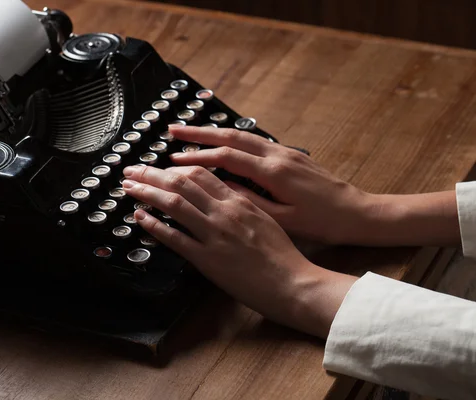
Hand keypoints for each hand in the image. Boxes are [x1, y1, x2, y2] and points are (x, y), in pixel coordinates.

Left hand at [121, 165, 356, 338]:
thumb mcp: (265, 218)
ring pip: (174, 204)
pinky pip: (175, 238)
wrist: (293, 282)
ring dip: (147, 192)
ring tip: (129, 186)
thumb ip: (242, 204)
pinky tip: (140, 217)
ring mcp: (214, 235)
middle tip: (132, 169)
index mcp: (239, 201)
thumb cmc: (282, 254)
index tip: (159, 165)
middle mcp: (224, 212)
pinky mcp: (207, 259)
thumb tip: (223, 193)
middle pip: (181, 183)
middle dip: (152, 173)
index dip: (174, 167)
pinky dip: (155, 225)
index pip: (200, 174)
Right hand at [168, 125, 460, 247]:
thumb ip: (250, 201)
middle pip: (231, 137)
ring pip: (242, 135)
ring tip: (189, 133)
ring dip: (213, 132)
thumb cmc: (322, 222)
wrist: (358, 212)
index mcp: (274, 172)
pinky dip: (232, 139)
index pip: (227, 158)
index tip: (173, 159)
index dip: (197, 158)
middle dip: (198, 133)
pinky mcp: (291, 155)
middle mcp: (278, 155)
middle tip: (172, 131)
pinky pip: (254, 141)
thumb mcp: (283, 219)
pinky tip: (222, 142)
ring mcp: (285, 152)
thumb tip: (222, 186)